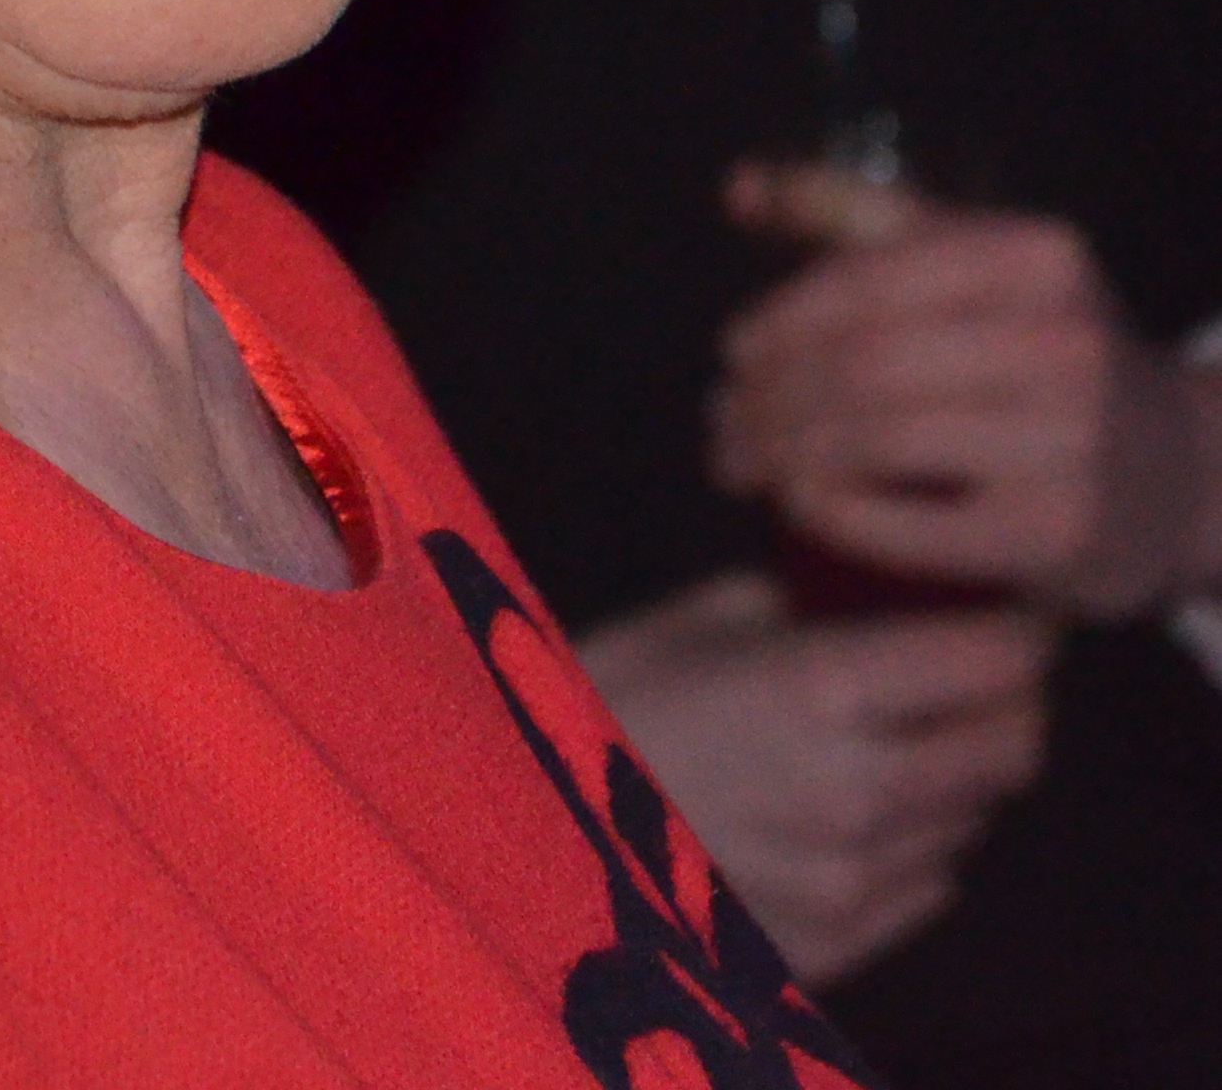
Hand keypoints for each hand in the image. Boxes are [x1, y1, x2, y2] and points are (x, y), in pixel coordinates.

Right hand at [580, 572, 1048, 985]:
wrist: (526, 815)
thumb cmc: (605, 697)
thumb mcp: (705, 618)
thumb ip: (815, 608)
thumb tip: (892, 595)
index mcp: (824, 688)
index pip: (996, 663)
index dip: (1011, 630)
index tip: (1002, 612)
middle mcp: (859, 793)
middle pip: (1011, 748)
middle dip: (1006, 703)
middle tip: (970, 673)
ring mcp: (852, 882)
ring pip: (973, 819)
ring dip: (955, 774)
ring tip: (893, 738)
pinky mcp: (836, 943)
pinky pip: (927, 885)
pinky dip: (915, 842)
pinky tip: (853, 807)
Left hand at [715, 167, 1221, 617]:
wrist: (1182, 470)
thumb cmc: (1045, 349)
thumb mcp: (972, 258)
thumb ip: (853, 214)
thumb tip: (739, 187)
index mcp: (1034, 256)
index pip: (870, 280)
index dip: (783, 317)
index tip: (732, 350)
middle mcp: (1060, 342)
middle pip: (865, 365)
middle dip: (773, 395)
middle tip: (721, 419)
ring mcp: (1066, 443)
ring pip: (878, 441)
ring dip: (786, 453)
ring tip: (739, 461)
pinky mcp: (1057, 535)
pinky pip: (911, 525)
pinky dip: (835, 512)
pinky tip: (798, 502)